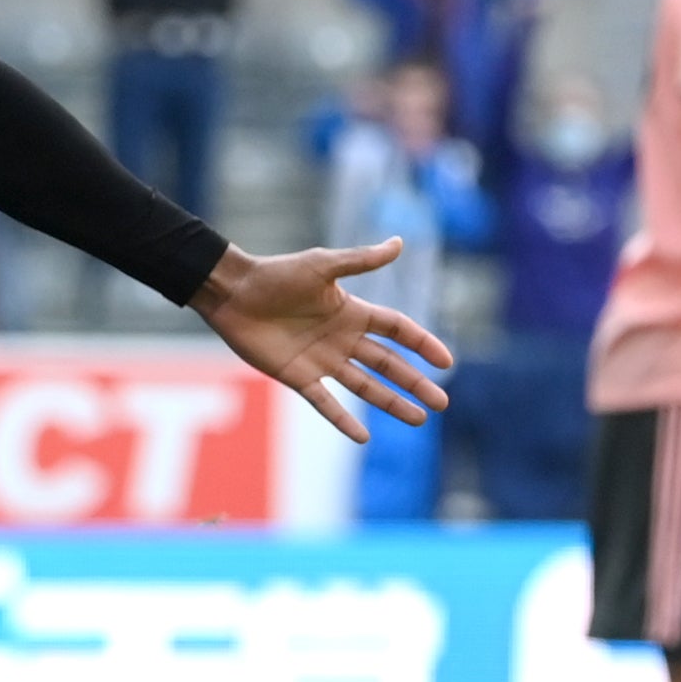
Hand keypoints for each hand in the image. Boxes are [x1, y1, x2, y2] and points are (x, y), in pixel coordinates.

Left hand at [188, 241, 452, 440]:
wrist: (234, 293)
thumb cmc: (277, 274)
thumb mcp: (323, 265)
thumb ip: (361, 261)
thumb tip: (399, 243)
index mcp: (353, 312)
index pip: (397, 330)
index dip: (422, 344)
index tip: (446, 362)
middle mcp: (342, 339)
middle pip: (388, 364)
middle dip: (415, 383)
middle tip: (441, 404)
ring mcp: (322, 360)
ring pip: (365, 386)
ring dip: (391, 403)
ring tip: (418, 420)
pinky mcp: (298, 376)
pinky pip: (325, 402)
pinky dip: (343, 420)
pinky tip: (362, 438)